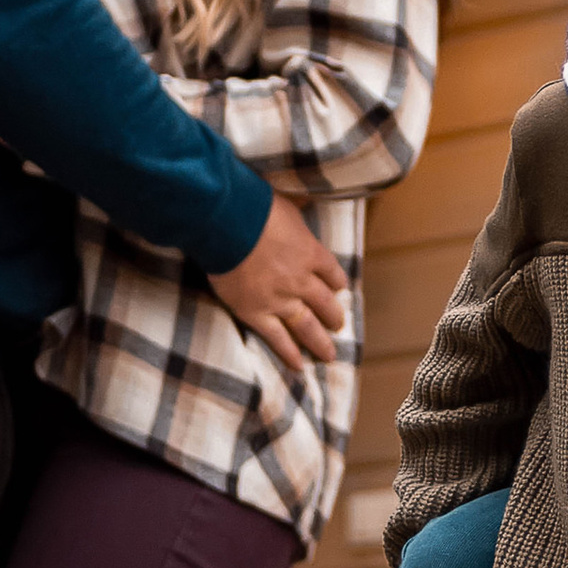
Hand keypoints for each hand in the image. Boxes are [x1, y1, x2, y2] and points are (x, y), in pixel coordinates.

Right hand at [211, 192, 348, 371]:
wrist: (228, 222)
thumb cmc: (255, 206)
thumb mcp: (287, 205)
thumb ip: (297, 214)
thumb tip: (303, 201)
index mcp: (311, 252)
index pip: (332, 272)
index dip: (336, 281)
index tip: (339, 288)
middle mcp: (301, 280)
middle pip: (324, 302)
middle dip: (333, 316)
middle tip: (339, 326)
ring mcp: (279, 299)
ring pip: (306, 326)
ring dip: (319, 342)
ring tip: (329, 354)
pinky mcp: (255, 312)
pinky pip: (277, 338)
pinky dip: (289, 353)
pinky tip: (298, 366)